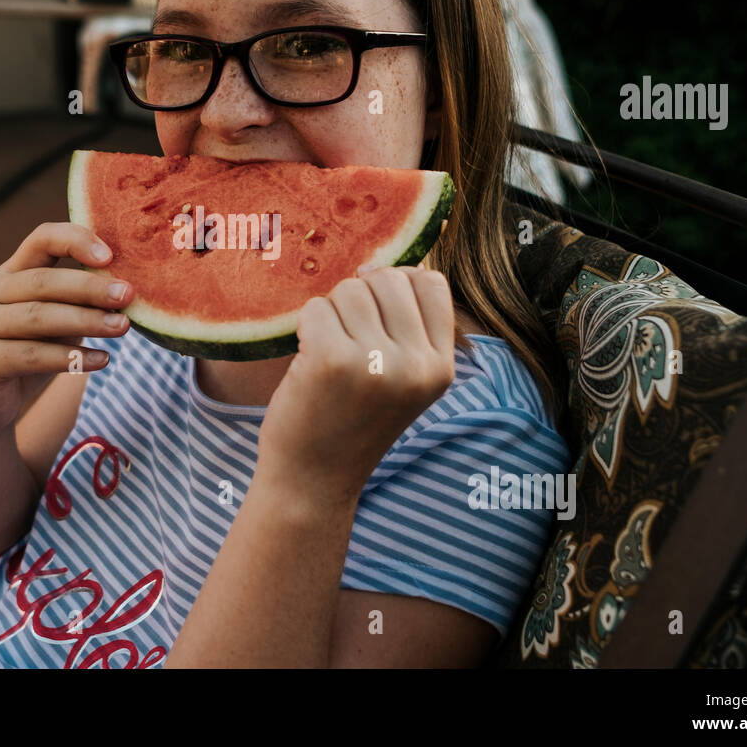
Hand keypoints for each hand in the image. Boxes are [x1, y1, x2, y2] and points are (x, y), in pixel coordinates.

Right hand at [0, 222, 133, 441]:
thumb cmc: (27, 357)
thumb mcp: (54, 325)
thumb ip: (77, 305)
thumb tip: (125, 293)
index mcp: (7, 274)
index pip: (41, 240)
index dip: (75, 241)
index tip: (110, 257)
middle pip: (43, 281)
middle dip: (90, 287)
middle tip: (128, 295)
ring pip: (39, 317)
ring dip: (86, 320)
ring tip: (123, 327)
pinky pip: (34, 355)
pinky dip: (73, 357)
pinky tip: (103, 360)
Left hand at [255, 265, 456, 505]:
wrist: (313, 480)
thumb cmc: (351, 422)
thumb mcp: (403, 381)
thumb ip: (406, 328)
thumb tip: (378, 266)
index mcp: (441, 368)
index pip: (431, 283)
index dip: (396, 286)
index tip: (373, 316)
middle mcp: (417, 365)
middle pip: (388, 279)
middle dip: (358, 298)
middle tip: (344, 341)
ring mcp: (376, 362)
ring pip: (350, 290)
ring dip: (330, 313)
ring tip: (328, 356)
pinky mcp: (332, 360)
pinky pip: (316, 308)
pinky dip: (305, 326)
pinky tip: (307, 361)